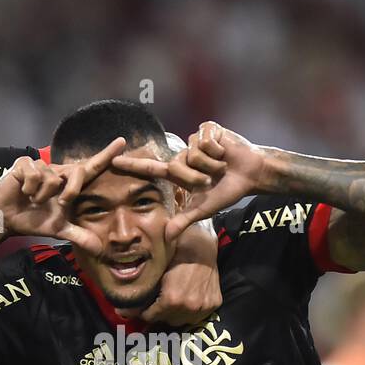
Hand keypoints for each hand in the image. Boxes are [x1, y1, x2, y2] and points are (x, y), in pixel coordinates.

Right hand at [0, 138, 126, 252]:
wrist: (6, 219)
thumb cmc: (33, 220)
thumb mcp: (59, 229)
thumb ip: (79, 236)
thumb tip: (98, 249)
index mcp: (68, 184)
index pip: (91, 168)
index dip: (106, 155)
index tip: (122, 142)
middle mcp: (58, 172)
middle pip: (77, 172)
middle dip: (71, 191)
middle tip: (60, 203)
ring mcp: (41, 166)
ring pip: (53, 178)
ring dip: (43, 195)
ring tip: (33, 200)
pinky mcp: (24, 164)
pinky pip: (35, 174)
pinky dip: (30, 188)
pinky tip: (23, 192)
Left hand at [111, 122, 269, 239]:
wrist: (252, 174)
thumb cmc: (227, 190)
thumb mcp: (204, 208)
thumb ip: (185, 220)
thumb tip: (167, 236)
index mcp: (179, 171)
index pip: (151, 168)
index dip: (132, 165)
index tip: (112, 162)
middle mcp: (183, 154)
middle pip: (178, 165)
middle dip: (197, 176)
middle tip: (213, 178)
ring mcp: (194, 140)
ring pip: (193, 153)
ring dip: (211, 163)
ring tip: (222, 164)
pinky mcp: (208, 128)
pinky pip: (205, 141)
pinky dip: (218, 150)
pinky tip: (226, 151)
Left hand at [141, 219, 221, 325]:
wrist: (202, 245)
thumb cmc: (175, 253)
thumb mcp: (156, 271)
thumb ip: (144, 292)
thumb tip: (122, 311)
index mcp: (172, 299)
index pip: (150, 317)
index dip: (143, 312)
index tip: (138, 309)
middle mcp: (188, 307)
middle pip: (166, 320)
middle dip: (158, 313)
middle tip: (155, 302)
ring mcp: (203, 307)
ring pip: (181, 321)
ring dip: (174, 314)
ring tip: (170, 302)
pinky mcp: (214, 304)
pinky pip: (197, 316)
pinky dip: (189, 311)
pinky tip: (186, 299)